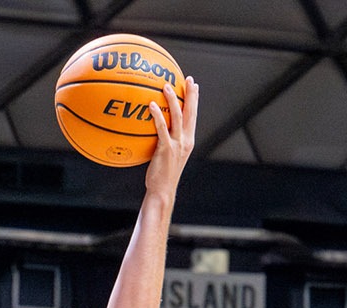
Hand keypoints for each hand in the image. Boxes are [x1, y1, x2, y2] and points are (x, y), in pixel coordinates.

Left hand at [145, 75, 198, 193]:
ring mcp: (177, 144)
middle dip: (191, 94)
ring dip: (173, 100)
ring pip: (178, 117)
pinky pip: (162, 129)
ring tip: (166, 86)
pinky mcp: (167, 149)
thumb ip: (164, 140)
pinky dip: (158, 116)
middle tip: (187, 79)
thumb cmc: (161, 174)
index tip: (193, 85)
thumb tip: (152, 127)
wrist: (162, 190)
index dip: (194, 99)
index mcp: (188, 140)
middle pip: (191, 113)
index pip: (193, 116)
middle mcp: (186, 140)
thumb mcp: (166, 154)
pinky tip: (151, 105)